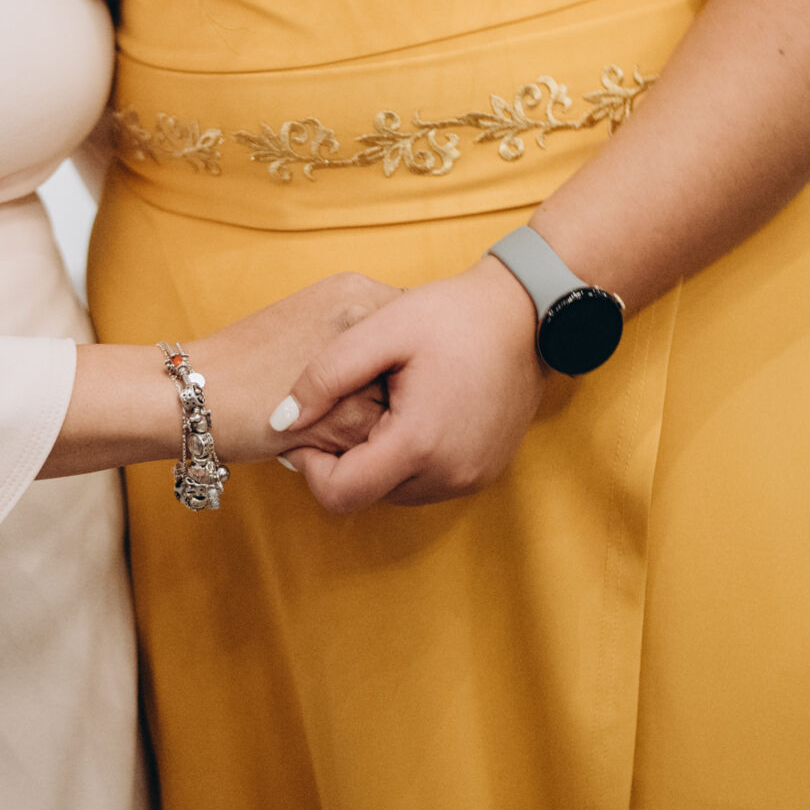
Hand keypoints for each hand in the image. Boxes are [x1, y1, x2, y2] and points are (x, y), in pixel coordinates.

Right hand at [184, 274, 397, 465]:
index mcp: (354, 289)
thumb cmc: (248, 364)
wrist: (192, 391)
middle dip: (392, 392)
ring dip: (377, 423)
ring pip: (401, 408)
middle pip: (412, 370)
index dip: (395, 363)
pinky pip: (380, 443)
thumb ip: (358, 329)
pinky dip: (354, 449)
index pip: (411, 331)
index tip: (370, 379)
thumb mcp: (309, 319)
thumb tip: (408, 361)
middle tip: (350, 402)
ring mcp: (357, 364)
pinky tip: (319, 438)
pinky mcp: (346, 413)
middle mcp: (362, 318)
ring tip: (329, 420)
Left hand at [273, 258, 544, 510]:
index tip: (302, 428)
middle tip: (339, 408)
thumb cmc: (453, 315)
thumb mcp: (381, 329)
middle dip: (342, 459)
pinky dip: (406, 458)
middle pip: (366, 494)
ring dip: (375, 459)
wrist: (529, 315)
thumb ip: (325, 375)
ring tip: (377, 404)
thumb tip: (280, 420)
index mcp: (419, 443)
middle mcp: (449, 474)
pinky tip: (406, 412)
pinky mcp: (483, 472)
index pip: (340, 494)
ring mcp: (471, 478)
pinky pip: (426, 482)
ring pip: (395, 491)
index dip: (310, 467)